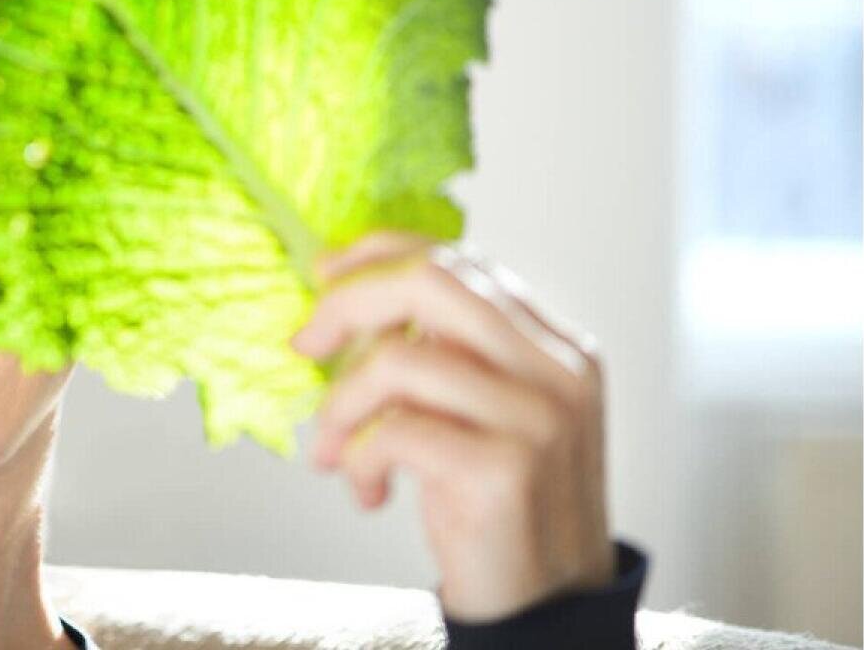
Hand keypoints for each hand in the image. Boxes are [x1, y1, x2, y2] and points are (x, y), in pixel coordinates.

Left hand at [289, 231, 615, 623]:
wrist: (547, 609)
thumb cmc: (498, 508)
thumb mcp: (484, 413)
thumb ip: (446, 353)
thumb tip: (345, 297)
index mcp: (556, 344)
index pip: (458, 259)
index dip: (378, 255)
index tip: (324, 280)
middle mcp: (558, 370)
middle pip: (430, 280)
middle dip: (347, 303)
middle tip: (305, 344)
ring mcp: (538, 419)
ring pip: (398, 360)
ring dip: (339, 407)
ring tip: (329, 450)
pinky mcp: (505, 471)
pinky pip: (394, 431)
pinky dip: (357, 458)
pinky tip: (369, 492)